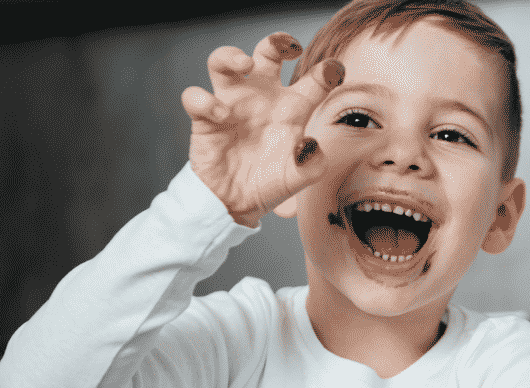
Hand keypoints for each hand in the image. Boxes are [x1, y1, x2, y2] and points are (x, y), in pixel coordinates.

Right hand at [181, 32, 343, 226]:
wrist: (236, 203)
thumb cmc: (270, 182)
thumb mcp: (298, 178)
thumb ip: (313, 164)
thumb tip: (310, 145)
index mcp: (292, 108)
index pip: (314, 80)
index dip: (327, 71)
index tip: (333, 72)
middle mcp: (263, 98)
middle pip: (267, 54)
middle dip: (278, 42)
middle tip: (289, 48)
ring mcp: (232, 104)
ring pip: (223, 61)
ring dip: (231, 55)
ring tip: (245, 65)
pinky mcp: (205, 118)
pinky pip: (196, 96)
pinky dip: (206, 101)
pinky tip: (221, 116)